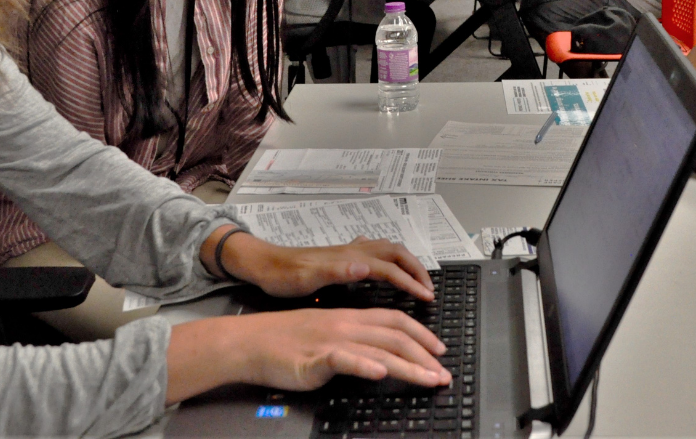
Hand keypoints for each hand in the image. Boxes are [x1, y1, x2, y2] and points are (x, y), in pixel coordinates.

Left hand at [221, 233, 435, 300]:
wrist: (263, 263)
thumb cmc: (283, 275)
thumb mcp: (307, 278)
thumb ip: (337, 271)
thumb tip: (367, 266)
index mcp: (350, 259)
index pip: (390, 268)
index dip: (411, 282)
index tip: (427, 297)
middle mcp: (353, 251)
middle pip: (396, 252)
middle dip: (417, 269)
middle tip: (429, 289)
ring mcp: (347, 251)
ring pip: (387, 249)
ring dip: (406, 262)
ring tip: (416, 280)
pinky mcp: (341, 255)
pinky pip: (374, 252)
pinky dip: (389, 259)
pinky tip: (384, 267)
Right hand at [228, 308, 451, 390]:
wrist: (251, 342)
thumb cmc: (285, 341)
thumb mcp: (326, 332)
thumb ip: (352, 339)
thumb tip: (376, 353)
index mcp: (350, 317)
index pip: (395, 320)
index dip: (421, 334)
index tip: (440, 350)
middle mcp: (347, 324)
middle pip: (396, 336)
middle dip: (425, 355)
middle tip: (444, 372)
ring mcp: (333, 340)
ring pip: (379, 349)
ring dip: (409, 366)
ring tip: (429, 378)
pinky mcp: (316, 357)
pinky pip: (345, 359)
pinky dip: (365, 366)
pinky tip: (380, 374)